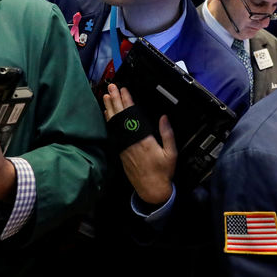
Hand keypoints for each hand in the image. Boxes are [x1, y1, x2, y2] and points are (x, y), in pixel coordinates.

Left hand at [103, 83, 176, 204]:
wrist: (151, 189)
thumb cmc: (163, 172)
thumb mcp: (171, 153)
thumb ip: (167, 134)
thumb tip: (164, 117)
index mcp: (144, 140)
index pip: (133, 116)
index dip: (127, 102)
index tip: (124, 90)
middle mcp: (131, 141)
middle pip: (121, 117)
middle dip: (115, 100)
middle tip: (110, 87)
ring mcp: (124, 146)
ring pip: (115, 124)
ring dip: (110, 109)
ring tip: (105, 96)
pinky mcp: (121, 152)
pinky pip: (114, 132)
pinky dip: (110, 122)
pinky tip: (108, 115)